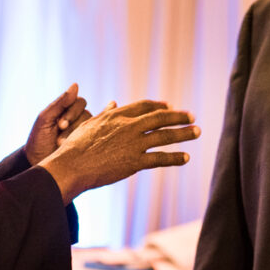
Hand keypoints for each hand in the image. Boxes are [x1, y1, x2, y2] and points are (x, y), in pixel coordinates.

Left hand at [24, 83, 91, 163]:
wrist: (37, 162)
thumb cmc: (39, 140)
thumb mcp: (45, 119)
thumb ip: (60, 102)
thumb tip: (76, 85)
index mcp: (67, 110)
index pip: (80, 102)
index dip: (72, 112)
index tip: (60, 125)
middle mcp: (78, 119)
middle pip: (87, 113)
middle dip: (74, 125)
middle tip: (60, 138)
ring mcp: (84, 131)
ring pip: (92, 125)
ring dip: (78, 135)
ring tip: (63, 145)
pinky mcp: (89, 143)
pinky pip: (98, 135)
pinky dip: (99, 131)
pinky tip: (101, 127)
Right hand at [39, 99, 199, 202]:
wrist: (71, 166)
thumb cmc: (76, 146)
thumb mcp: (89, 124)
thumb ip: (105, 114)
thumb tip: (113, 104)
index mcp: (117, 116)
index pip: (144, 106)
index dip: (160, 106)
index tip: (170, 106)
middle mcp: (128, 126)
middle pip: (160, 118)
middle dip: (179, 116)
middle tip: (192, 116)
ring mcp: (133, 144)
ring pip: (165, 136)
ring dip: (184, 134)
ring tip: (197, 132)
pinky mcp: (134, 162)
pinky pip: (160, 158)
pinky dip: (175, 157)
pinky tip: (186, 158)